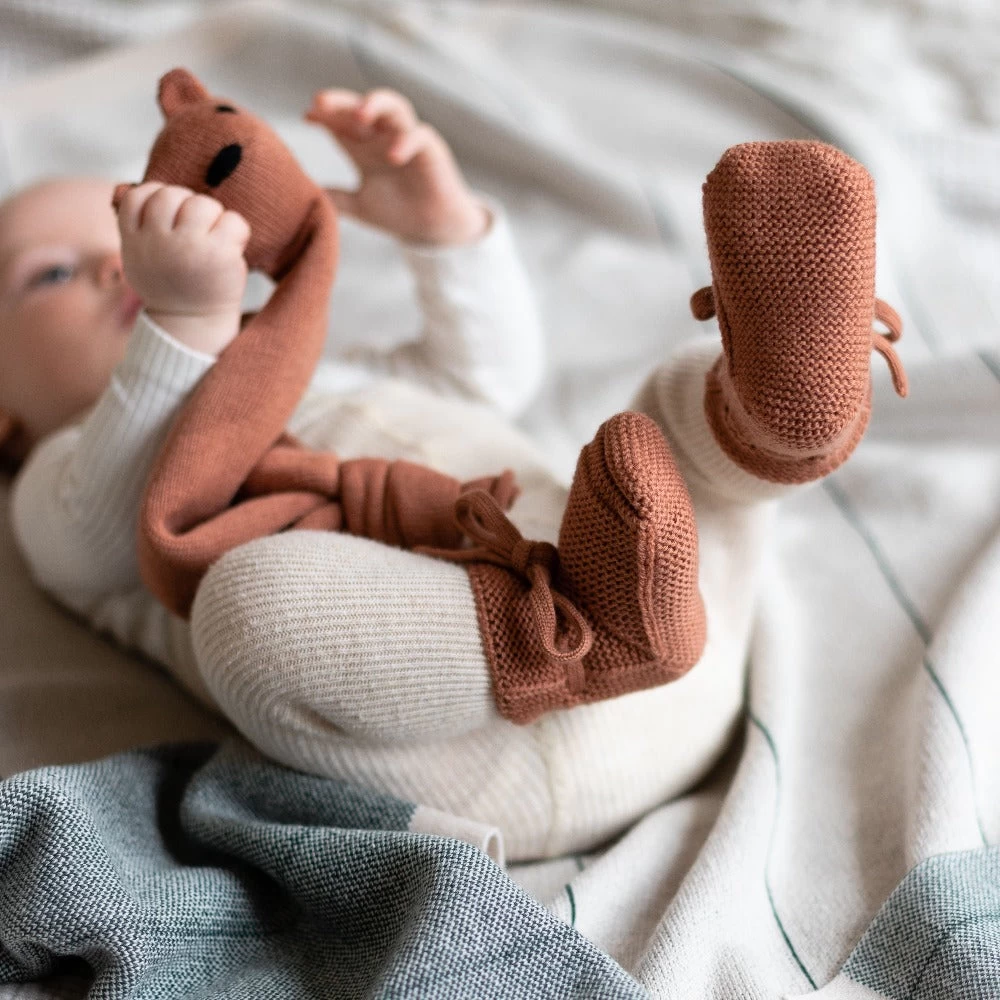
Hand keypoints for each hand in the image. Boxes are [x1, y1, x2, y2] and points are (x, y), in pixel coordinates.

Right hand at [116, 183, 249, 355]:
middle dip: (187, 205)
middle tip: (196, 228)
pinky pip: (233, 221)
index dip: (155, 196)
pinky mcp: (219, 254)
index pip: (136, 197)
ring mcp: (189, 248)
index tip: (169, 216)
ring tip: (213, 237)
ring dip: (213, 215)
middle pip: (172, 195)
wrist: (194, 322)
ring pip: (202, 204)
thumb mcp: (139, 258)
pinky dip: (237, 229)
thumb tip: (124, 185)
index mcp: (135, 242)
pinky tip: (232, 247)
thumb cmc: (171, 285)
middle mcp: (159, 243)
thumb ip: (135, 227)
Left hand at [305, 88, 489, 245]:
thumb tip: (305, 195)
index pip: (341, 122)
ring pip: (394, 106)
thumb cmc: (398, 213)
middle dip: (342, 101)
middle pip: (362, 106)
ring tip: (359, 114)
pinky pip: (420, 136)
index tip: (308, 116)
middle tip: (322, 103)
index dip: (324, 115)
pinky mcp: (431, 150)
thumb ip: (336, 198)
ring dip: (376, 104)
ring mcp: (407, 140)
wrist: (432, 230)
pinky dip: (407, 141)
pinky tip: (393, 155)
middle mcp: (384, 137)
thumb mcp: (360, 207)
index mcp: (364, 147)